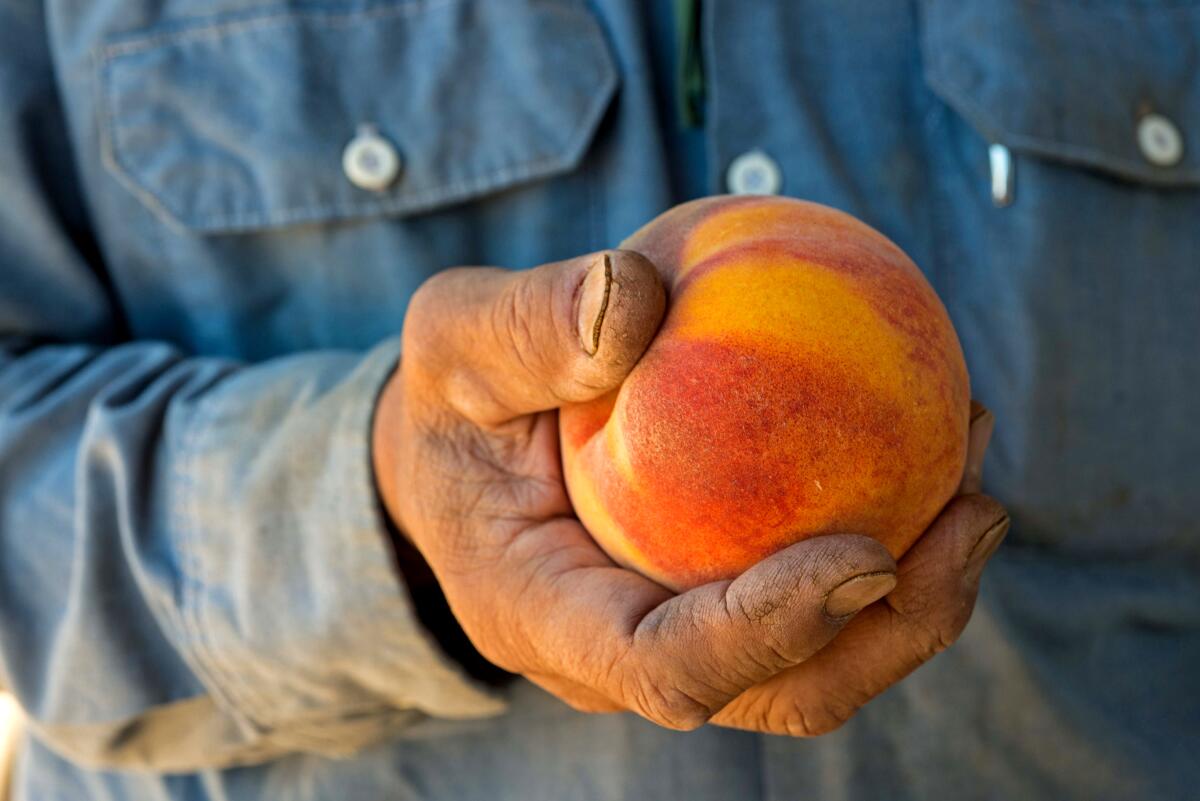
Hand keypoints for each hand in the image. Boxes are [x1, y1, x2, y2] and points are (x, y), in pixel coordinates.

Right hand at [372, 250, 1006, 732]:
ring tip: (975, 475)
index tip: (866, 555)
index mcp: (547, 615)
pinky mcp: (716, 589)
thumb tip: (638, 299)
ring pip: (821, 658)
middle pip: (779, 691)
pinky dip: (889, 531)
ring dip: (918, 591)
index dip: (768, 633)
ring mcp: (680, 629)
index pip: (663, 665)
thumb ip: (523, 324)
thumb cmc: (451, 399)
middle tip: (975, 514)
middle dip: (891, 630)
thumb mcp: (452, 337)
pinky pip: (817, 584)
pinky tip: (929, 439)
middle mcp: (625, 651)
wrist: (462, 449)